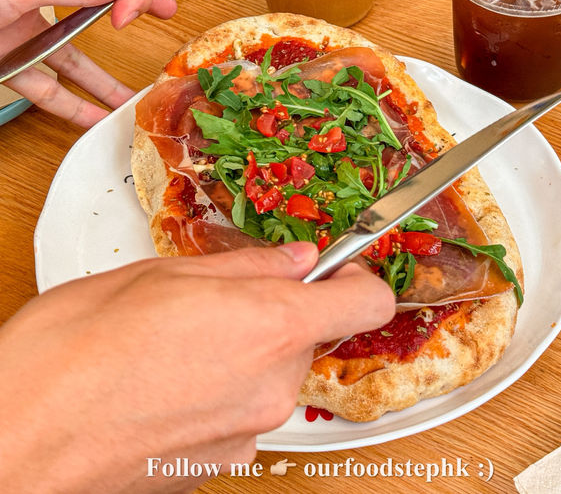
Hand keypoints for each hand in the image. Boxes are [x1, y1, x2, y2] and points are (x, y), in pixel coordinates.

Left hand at [0, 0, 176, 126]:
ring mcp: (25, 29)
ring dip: (105, 78)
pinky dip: (72, 105)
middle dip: (133, 11)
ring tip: (136, 95)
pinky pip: (49, 85)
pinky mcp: (10, 62)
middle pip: (99, 1)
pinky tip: (94, 120)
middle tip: (168, 16)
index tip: (130, 11)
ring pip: (77, 53)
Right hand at [0, 242, 394, 493]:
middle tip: (218, 297)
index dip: (359, 279)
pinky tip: (167, 379)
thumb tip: (296, 259)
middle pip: (310, 335)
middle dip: (277, 312)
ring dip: (245, 350)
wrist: (21, 440)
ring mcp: (249, 430)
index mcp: (268, 323)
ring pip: (273, 372)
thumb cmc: (76, 348)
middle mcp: (272, 384)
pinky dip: (222, 389)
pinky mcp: (223, 462)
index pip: (364, 304)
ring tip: (178, 340)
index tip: (340, 267)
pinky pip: (244, 409)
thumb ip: (245, 266)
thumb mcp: (162, 273)